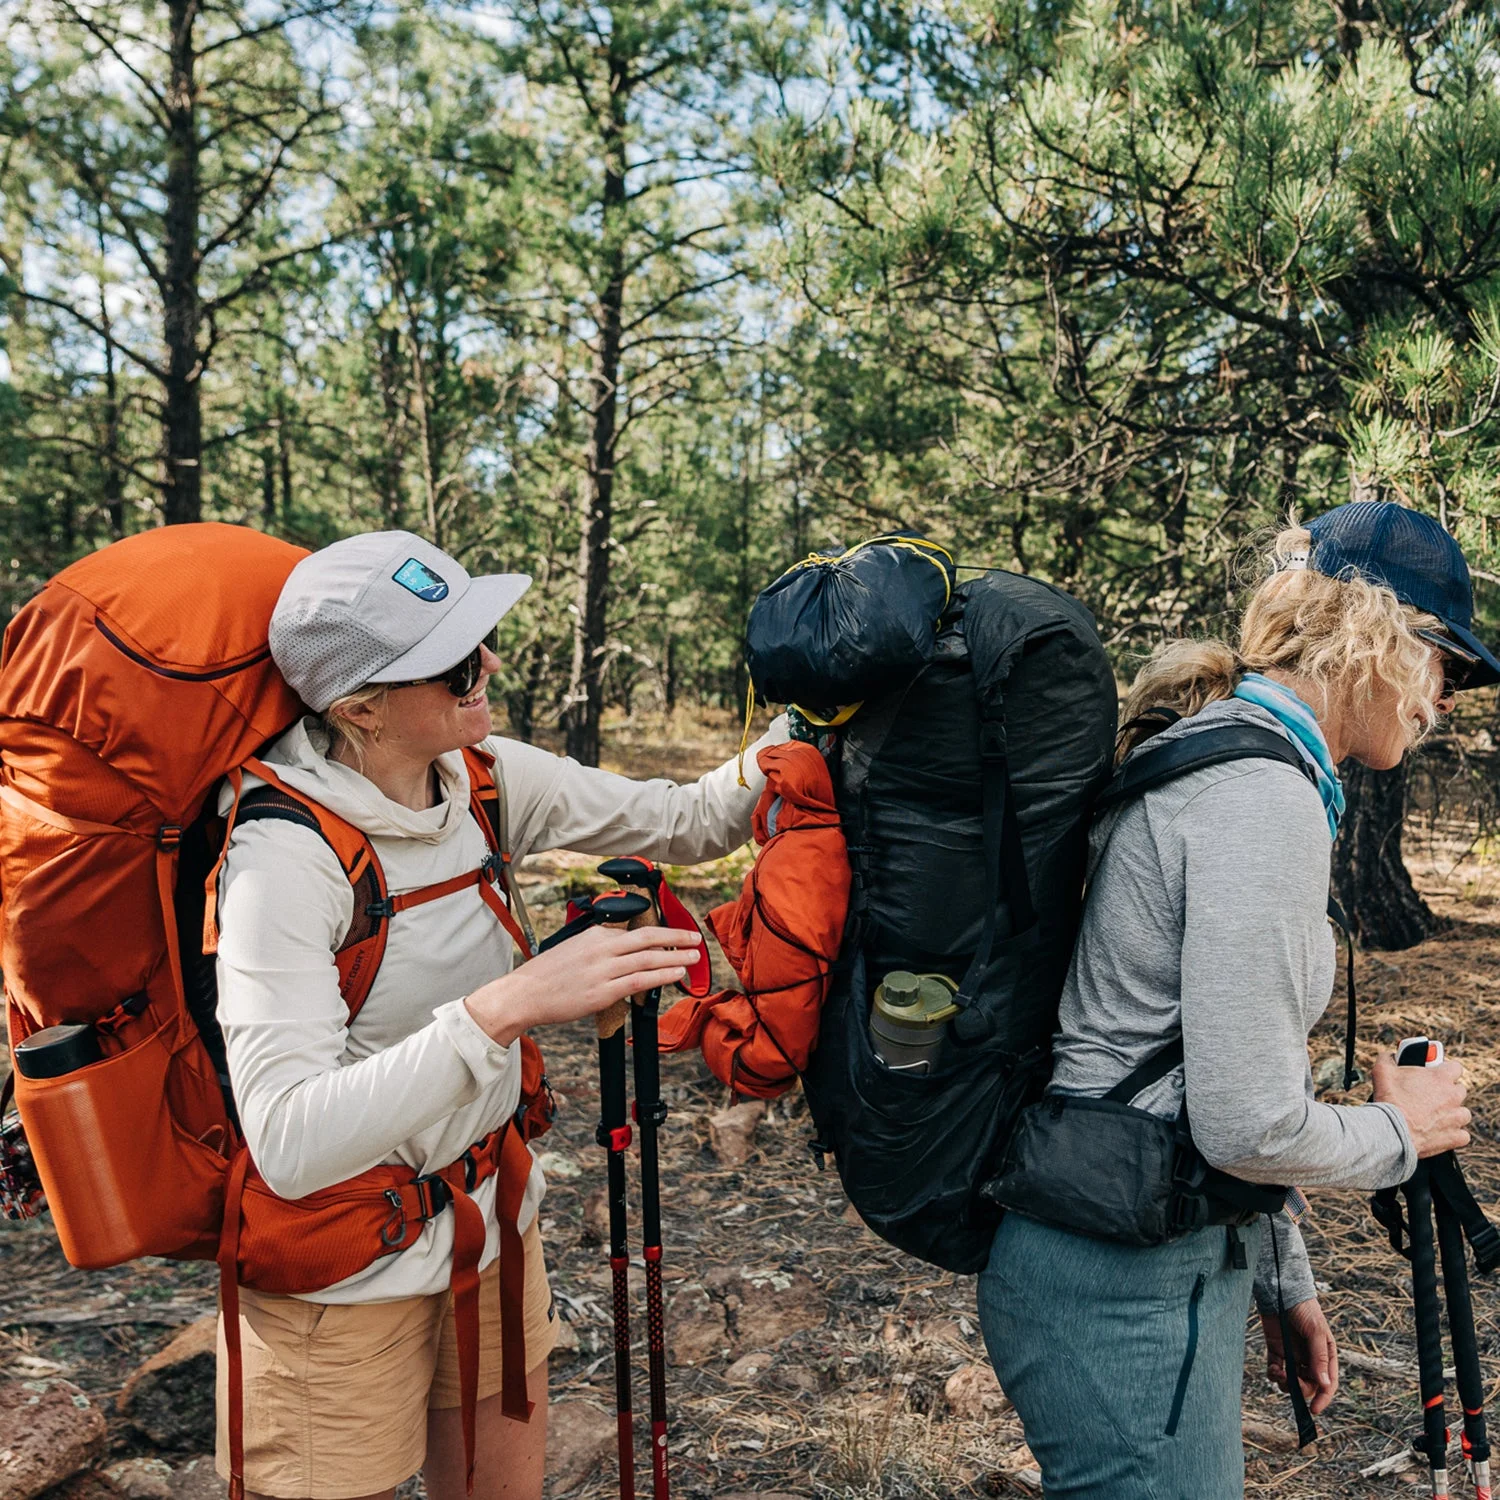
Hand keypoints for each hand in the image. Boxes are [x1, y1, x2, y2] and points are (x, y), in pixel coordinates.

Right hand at [463, 925, 702, 1045]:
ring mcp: (603, 970)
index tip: (676, 935)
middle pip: (648, 937)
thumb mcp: (574, 948)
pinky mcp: (603, 992)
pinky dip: (662, 975)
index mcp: (596, 935)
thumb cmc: (547, 975)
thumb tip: (622, 949)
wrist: (524, 994)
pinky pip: (640, 981)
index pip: (635, 930)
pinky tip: (677, 974)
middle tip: (695, 938)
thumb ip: (599, 946)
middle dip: (676, 936)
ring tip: (694, 957)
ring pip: (649, 958)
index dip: (660, 933)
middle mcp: (602, 947)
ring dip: (676, 957)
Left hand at [1261, 1299, 1338, 1414]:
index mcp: (1326, 1355)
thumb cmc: (1304, 1309)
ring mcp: (1292, 1355)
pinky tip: (1273, 1368)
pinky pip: (1276, 1370)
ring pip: (1291, 1380)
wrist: (1280, 1290)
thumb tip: (1323, 1385)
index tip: (1314, 1410)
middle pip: (1308, 1385)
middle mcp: (1310, 1358)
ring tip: (1279, 1373)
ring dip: (1285, 1383)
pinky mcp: (1276, 1350)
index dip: (1323, 1398)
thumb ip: (1319, 1357)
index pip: (1328, 1383)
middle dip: (1300, 1389)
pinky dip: (1274, 1373)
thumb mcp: (1316, 1331)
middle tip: (1291, 1381)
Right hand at [1372, 1051, 1470, 1157]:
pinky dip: (1453, 1134)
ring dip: (1453, 1113)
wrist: (1392, 1130)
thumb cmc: (1389, 1100)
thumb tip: (1390, 1056)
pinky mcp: (1455, 1137)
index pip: (1456, 1067)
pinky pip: (1462, 1135)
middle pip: (1460, 1090)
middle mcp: (1453, 1096)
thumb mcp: (1382, 1071)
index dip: (1447, 1069)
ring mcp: (1456, 1118)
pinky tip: (1440, 1132)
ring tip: (1437, 1115)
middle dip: (1449, 1092)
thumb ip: (1388, 1058)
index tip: (1437, 1073)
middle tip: (1431, 1095)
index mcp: (1440, 1077)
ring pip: (1463, 1113)